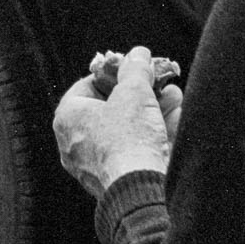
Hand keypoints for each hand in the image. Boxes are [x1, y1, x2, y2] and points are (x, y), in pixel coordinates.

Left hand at [53, 45, 174, 198]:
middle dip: (140, 93)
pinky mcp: (117, 179)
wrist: (141, 189)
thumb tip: (138, 54)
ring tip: (175, 96)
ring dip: (152, 111)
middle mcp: (75, 143)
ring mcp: (95, 165)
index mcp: (68, 118)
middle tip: (159, 82)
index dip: (113, 72)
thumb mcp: (134, 91)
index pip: (87, 85)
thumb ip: (136, 69)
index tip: (133, 67)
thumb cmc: (127, 137)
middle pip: (110, 108)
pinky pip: (134, 150)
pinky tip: (177, 119)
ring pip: (126, 129)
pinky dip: (154, 134)